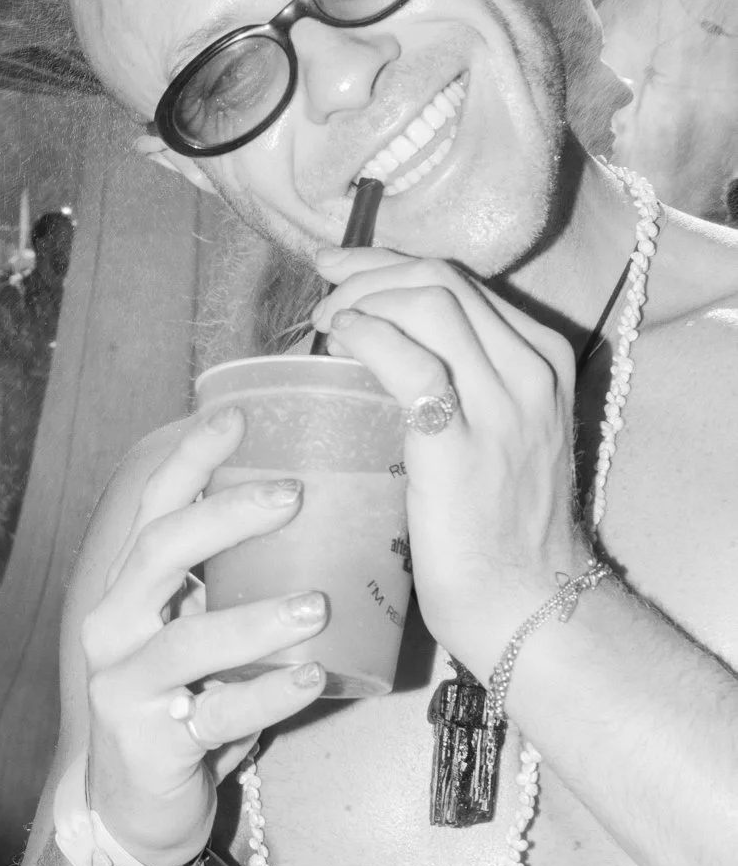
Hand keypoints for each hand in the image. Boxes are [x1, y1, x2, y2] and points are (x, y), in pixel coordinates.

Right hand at [78, 406, 328, 865]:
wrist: (134, 813)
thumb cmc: (182, 705)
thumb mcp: (198, 633)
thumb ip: (232, 584)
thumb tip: (322, 511)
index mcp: (129, 589)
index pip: (152, 508)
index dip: (189, 458)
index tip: (237, 416)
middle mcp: (115, 627)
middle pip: (160, 553)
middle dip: (225, 517)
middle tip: (295, 494)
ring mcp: (125, 687)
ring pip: (186, 640)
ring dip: (255, 619)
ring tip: (317, 606)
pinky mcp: (151, 744)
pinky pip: (215, 716)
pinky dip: (266, 696)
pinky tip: (312, 680)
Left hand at [312, 245, 593, 672]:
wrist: (527, 603)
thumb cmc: (498, 529)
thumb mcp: (500, 436)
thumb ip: (463, 386)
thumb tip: (380, 349)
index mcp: (543, 360)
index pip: (461, 280)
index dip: (389, 262)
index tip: (338, 266)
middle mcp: (531, 371)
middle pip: (442, 280)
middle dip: (368, 272)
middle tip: (321, 297)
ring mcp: (502, 407)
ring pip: (429, 304)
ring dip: (362, 300)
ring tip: (324, 325)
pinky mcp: (461, 447)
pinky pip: (409, 364)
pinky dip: (366, 338)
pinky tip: (338, 346)